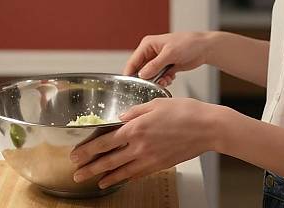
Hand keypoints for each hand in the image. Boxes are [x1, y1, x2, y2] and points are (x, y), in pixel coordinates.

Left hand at [70, 98, 217, 188]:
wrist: (206, 128)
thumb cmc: (185, 111)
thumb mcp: (156, 103)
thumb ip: (136, 110)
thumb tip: (122, 117)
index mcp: (136, 127)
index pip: (105, 142)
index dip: (88, 150)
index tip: (76, 154)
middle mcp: (140, 146)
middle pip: (108, 160)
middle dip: (90, 167)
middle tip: (76, 172)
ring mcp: (149, 158)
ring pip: (121, 170)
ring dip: (104, 176)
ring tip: (92, 181)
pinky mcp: (159, 165)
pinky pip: (137, 174)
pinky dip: (124, 178)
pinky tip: (117, 179)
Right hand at [123, 32, 213, 86]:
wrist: (204, 48)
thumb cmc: (188, 43)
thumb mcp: (169, 53)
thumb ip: (154, 65)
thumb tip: (142, 74)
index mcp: (148, 44)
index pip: (133, 61)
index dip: (130, 73)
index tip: (130, 86)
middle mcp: (151, 52)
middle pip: (141, 70)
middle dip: (146, 79)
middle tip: (151, 85)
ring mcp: (159, 60)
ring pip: (151, 76)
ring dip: (156, 81)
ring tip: (165, 81)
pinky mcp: (166, 67)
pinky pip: (160, 77)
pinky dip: (164, 80)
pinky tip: (170, 79)